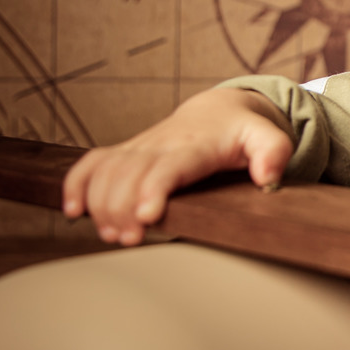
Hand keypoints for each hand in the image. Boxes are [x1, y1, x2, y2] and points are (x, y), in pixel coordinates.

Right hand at [62, 88, 294, 245]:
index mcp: (196, 145)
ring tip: (113, 234)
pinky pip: (92, 163)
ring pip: (106, 171)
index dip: (153, 189)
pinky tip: (74, 211)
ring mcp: (140, 147)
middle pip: (129, 174)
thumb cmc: (244, 132)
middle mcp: (162, 144)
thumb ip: (275, 153)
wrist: (220, 111)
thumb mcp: (270, 137)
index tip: (147, 216)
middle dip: (122, 207)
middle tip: (129, 238)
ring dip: (100, 204)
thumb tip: (268, 179)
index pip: (168, 166)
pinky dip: (76, 184)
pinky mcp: (125, 152)